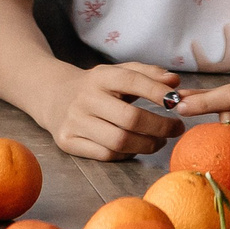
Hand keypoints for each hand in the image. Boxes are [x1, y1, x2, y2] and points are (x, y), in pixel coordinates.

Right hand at [50, 61, 183, 160]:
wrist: (52, 96)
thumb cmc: (96, 87)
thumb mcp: (117, 73)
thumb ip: (147, 74)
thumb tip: (175, 82)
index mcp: (99, 76)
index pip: (131, 80)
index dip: (158, 92)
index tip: (177, 102)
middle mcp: (84, 98)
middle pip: (130, 118)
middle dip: (161, 126)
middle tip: (176, 128)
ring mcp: (74, 121)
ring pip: (120, 141)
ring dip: (147, 144)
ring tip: (159, 141)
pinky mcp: (67, 141)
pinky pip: (106, 154)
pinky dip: (127, 154)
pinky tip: (134, 147)